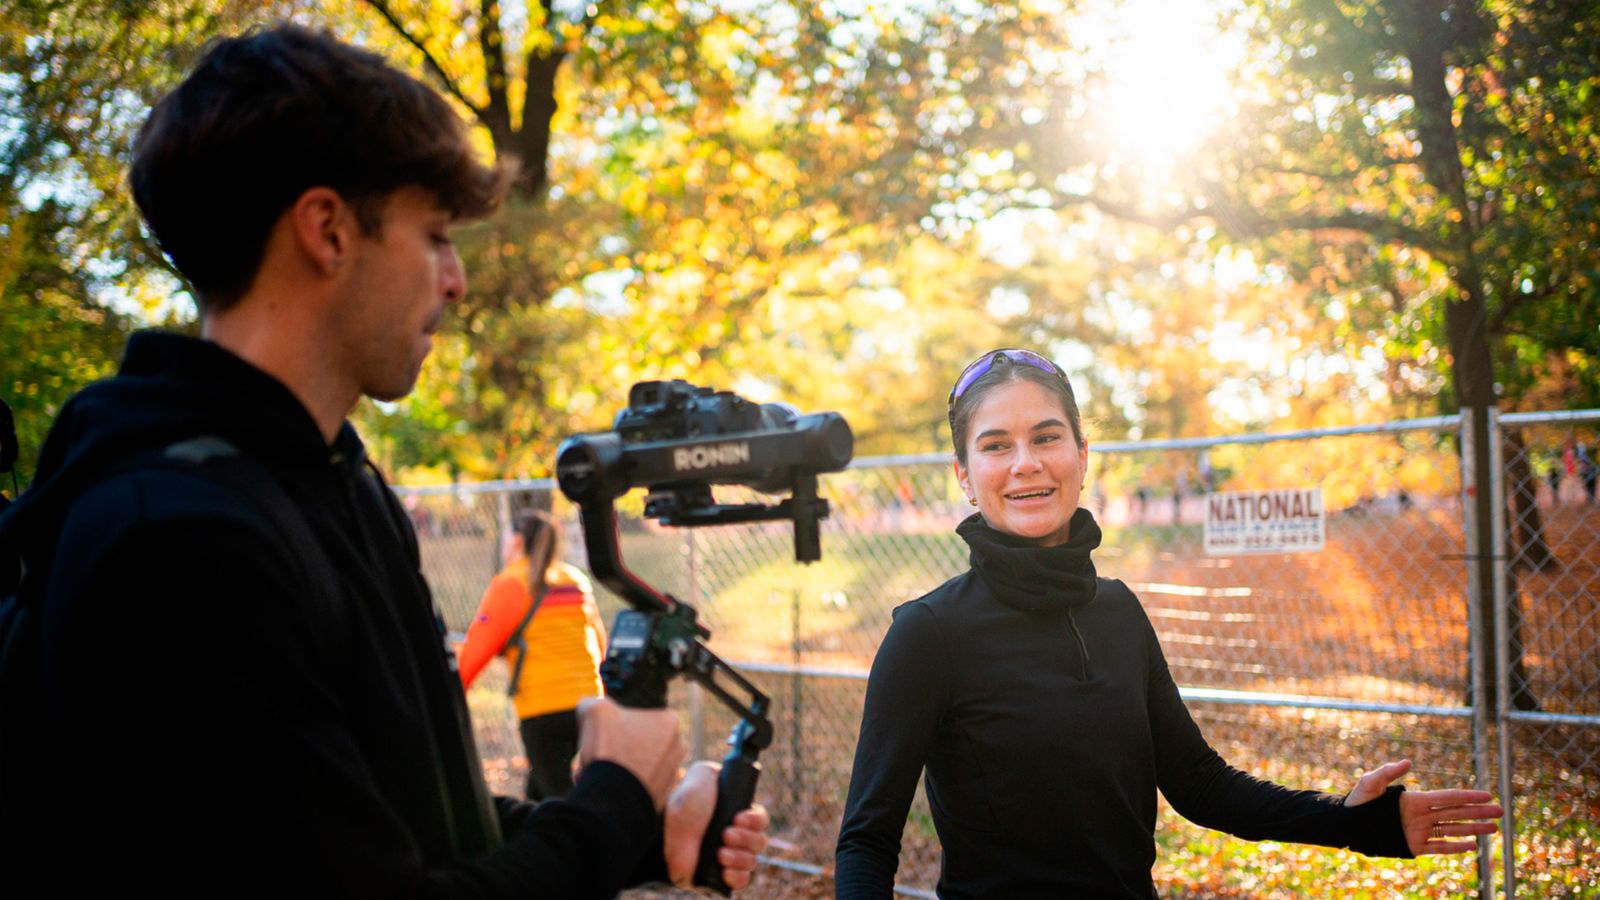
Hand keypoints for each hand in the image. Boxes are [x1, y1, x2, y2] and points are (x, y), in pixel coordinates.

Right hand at [575, 697, 683, 810]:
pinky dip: (622, 787)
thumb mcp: (593, 711)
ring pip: (635, 765)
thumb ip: (592, 702)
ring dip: (615, 768)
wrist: (613, 799)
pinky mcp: (663, 796)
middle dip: (613, 750)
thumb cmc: (609, 751)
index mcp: (668, 721)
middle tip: (594, 757)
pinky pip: (637, 786)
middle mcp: (678, 747)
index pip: (633, 719)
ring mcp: (672, 773)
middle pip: (634, 743)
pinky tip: (606, 788)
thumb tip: (590, 706)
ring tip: (595, 774)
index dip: (610, 727)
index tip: (598, 737)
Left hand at [663, 761, 770, 889]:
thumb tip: (727, 773)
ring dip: (740, 857)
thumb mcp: (702, 775)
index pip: (759, 820)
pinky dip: (738, 876)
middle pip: (760, 841)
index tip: (739, 818)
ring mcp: (726, 856)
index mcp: (734, 813)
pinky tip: (724, 868)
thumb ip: (718, 770)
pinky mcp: (716, 876)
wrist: (664, 829)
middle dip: (747, 838)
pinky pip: (741, 881)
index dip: (755, 820)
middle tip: (726, 834)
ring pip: (751, 861)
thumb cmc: (682, 801)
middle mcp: (733, 835)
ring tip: (720, 852)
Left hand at [1344, 758, 1501, 855]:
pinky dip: (1455, 848)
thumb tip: (1407, 762)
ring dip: (1474, 830)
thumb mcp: (1369, 783)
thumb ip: (1387, 773)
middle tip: (1501, 811)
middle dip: (1479, 812)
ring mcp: (1419, 831)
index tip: (1487, 795)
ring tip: (1494, 828)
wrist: (1346, 824)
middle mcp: (1421, 815)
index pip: (1447, 798)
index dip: (1467, 796)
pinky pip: (1439, 847)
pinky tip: (1472, 847)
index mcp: (1415, 800)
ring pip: (1453, 830)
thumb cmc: (1357, 801)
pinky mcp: (1413, 846)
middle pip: (1456, 813)